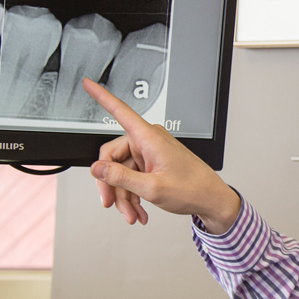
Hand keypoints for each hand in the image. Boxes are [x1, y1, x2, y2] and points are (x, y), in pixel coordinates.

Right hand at [84, 78, 241, 231]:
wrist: (211, 199)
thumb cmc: (193, 189)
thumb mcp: (152, 187)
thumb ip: (121, 178)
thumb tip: (97, 168)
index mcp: (149, 138)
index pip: (120, 111)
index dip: (101, 96)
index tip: (88, 83)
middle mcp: (148, 141)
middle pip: (112, 157)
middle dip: (111, 184)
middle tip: (111, 203)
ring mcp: (150, 153)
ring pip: (121, 173)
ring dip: (123, 197)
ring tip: (132, 215)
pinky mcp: (152, 164)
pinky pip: (132, 178)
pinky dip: (133, 196)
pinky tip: (138, 211)